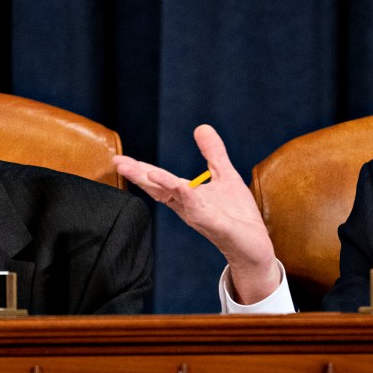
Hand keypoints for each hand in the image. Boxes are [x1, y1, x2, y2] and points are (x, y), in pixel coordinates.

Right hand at [113, 125, 280, 303]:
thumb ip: (212, 153)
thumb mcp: (225, 175)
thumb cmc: (237, 215)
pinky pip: (198, 208)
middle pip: (158, 188)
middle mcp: (187, 206)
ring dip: (158, 184)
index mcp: (187, 195)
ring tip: (143, 170)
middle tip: (118, 163)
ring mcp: (199, 215)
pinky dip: (187, 196)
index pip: (159, 180)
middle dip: (139, 175)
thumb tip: (201, 127)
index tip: (120, 159)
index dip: (140, 169)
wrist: (253, 245)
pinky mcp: (214, 224)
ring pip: (174, 197)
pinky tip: (179, 185)